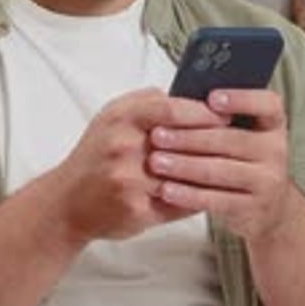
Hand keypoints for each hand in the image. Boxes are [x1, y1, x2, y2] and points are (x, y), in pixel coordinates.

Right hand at [53, 87, 229, 242]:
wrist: (66, 202)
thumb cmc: (94, 155)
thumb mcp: (111, 117)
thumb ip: (145, 102)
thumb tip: (186, 94)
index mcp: (120, 119)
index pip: (170, 109)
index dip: (202, 112)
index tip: (225, 114)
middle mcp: (123, 148)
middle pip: (182, 142)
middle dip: (214, 141)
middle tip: (239, 140)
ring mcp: (129, 181)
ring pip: (184, 175)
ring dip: (211, 171)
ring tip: (234, 166)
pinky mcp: (136, 210)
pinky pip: (179, 203)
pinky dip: (199, 197)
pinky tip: (216, 192)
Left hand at [148, 88, 289, 244]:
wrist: (270, 208)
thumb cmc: (243, 159)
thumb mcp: (242, 132)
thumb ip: (218, 116)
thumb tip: (177, 102)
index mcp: (272, 123)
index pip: (266, 104)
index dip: (241, 99)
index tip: (211, 98)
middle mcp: (275, 150)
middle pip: (230, 139)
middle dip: (188, 137)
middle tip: (157, 135)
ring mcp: (267, 180)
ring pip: (219, 171)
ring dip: (183, 166)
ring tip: (155, 162)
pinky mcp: (253, 208)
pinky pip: (216, 200)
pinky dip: (188, 194)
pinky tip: (167, 189)